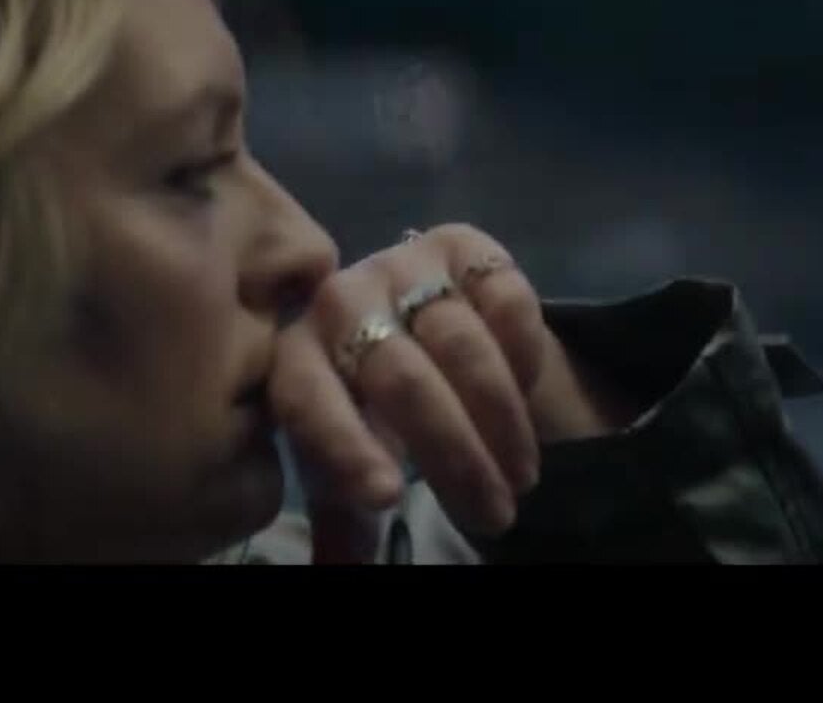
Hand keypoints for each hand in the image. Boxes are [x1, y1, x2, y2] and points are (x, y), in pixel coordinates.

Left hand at [269, 223, 555, 547]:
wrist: (414, 327)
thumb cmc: (370, 414)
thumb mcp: (352, 469)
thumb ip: (345, 523)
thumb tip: (336, 577)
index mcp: (296, 359)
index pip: (310, 401)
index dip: (345, 449)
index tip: (389, 498)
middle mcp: (341, 300)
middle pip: (401, 378)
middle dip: (454, 454)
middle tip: (493, 513)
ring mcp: (403, 264)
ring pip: (461, 343)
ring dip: (501, 420)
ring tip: (520, 475)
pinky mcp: (463, 244)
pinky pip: (506, 298)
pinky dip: (524, 353)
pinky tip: (526, 391)